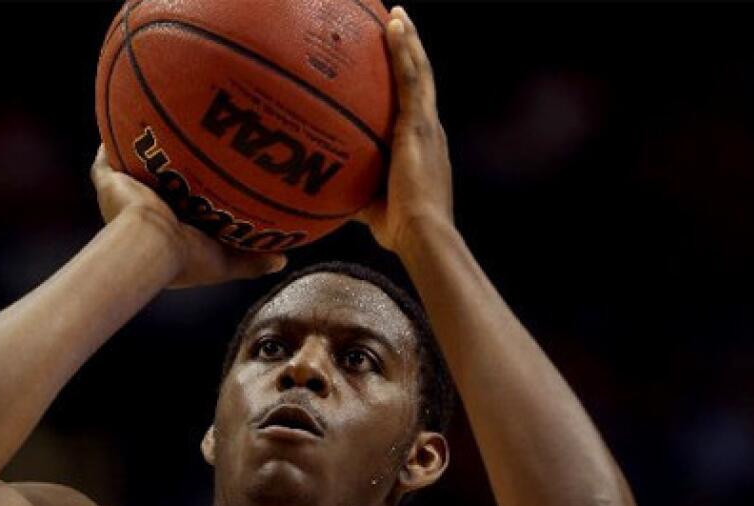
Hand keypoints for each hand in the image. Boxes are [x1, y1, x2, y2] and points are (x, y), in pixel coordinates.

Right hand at [90, 146, 286, 287]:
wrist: (152, 246)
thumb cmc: (187, 259)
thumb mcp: (225, 261)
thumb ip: (251, 261)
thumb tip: (282, 260)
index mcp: (165, 232)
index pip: (180, 208)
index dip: (191, 195)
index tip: (208, 180)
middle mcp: (143, 213)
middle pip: (156, 185)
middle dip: (167, 169)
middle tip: (185, 149)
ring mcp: (123, 197)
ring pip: (130, 170)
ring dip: (140, 153)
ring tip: (155, 128)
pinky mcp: (108, 183)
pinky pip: (105, 160)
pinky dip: (110, 143)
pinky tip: (125, 117)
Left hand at [357, 7, 454, 253]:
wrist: (422, 235)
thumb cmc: (400, 231)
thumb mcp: (371, 208)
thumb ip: (352, 194)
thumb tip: (324, 196)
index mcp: (422, 147)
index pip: (414, 106)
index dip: (407, 82)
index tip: (395, 63)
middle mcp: (429, 130)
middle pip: (420, 81)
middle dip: (409, 52)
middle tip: (396, 24)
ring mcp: (427, 126)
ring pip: (419, 72)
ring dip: (408, 41)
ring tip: (396, 14)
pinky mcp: (420, 126)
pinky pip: (412, 79)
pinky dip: (404, 51)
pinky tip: (394, 27)